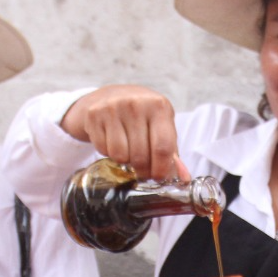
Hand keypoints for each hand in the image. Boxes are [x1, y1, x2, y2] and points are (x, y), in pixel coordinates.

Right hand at [59, 85, 187, 182]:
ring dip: (124, 160)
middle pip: (141, 156)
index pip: (163, 147)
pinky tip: (111, 140)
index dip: (161, 169)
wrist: (106, 97)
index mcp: (159, 106)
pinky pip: (104, 149)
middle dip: (142, 170)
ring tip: (127, 150)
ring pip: (121, 155)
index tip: (158, 177)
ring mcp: (113, 108)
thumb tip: (183, 179)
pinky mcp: (94, 115)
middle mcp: (136, 104)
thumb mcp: (159, 127)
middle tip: (141, 169)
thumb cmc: (138, 115)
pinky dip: (108, 152)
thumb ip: (171, 153)